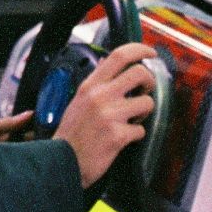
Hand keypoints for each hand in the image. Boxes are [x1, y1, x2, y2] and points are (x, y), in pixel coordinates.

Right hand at [51, 43, 156, 188]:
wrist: (61, 161)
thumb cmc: (71, 133)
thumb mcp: (78, 100)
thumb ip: (95, 83)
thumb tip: (107, 62)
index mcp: (90, 86)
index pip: (118, 56)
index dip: (139, 50)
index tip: (149, 53)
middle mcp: (100, 96)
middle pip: (140, 73)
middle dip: (149, 82)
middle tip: (144, 91)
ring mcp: (110, 115)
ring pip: (147, 102)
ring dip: (144, 112)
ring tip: (131, 119)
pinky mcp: (117, 135)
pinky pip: (141, 130)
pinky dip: (136, 135)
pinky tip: (123, 138)